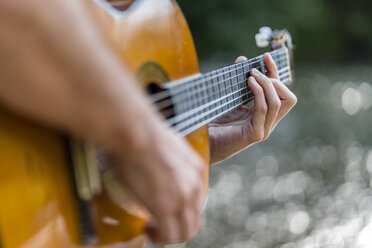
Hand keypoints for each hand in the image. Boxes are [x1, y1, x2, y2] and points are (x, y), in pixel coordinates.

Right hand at [113, 119, 205, 243]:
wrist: (136, 132)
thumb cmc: (143, 135)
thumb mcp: (166, 146)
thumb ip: (170, 162)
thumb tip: (160, 171)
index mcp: (196, 170)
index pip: (197, 201)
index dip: (181, 212)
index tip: (165, 211)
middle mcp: (194, 185)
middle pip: (195, 221)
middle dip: (178, 227)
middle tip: (159, 224)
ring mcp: (183, 197)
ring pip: (186, 232)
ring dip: (169, 235)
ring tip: (152, 228)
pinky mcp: (166, 206)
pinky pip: (169, 235)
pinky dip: (159, 237)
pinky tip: (147, 227)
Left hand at [208, 53, 296, 163]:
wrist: (201, 142)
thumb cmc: (212, 121)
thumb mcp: (228, 96)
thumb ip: (236, 80)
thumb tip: (242, 58)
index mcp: (262, 115)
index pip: (280, 93)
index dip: (275, 73)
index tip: (266, 56)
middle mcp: (266, 123)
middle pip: (288, 98)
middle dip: (275, 80)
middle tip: (255, 71)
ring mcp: (262, 129)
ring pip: (278, 103)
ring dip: (266, 84)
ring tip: (251, 75)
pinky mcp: (254, 133)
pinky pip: (263, 109)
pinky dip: (259, 93)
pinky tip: (248, 82)